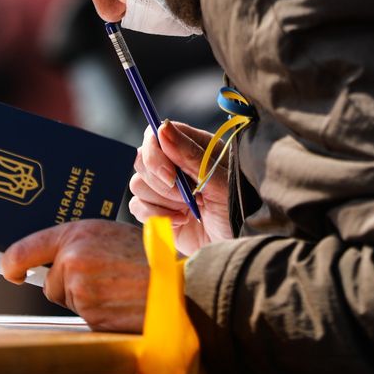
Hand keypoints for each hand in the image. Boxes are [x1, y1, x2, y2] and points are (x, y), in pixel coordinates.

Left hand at [2, 219, 146, 331]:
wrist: (180, 282)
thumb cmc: (151, 257)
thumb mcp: (111, 235)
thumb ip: (81, 244)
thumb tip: (57, 260)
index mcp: (77, 234)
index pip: (24, 251)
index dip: (13, 265)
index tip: (13, 273)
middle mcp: (73, 259)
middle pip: (51, 283)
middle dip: (70, 286)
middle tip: (105, 278)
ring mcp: (80, 289)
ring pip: (70, 302)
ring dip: (89, 301)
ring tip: (119, 288)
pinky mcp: (91, 315)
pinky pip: (86, 319)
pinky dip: (101, 315)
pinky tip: (122, 303)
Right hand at [130, 121, 232, 255]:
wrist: (235, 246)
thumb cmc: (237, 210)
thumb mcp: (219, 181)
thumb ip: (190, 154)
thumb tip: (163, 128)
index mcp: (193, 147)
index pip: (157, 133)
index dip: (155, 153)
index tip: (170, 175)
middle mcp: (175, 164)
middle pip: (142, 159)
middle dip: (161, 183)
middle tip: (187, 198)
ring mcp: (164, 188)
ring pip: (137, 184)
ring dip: (162, 201)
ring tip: (187, 210)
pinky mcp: (157, 210)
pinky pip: (137, 206)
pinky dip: (156, 215)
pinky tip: (180, 221)